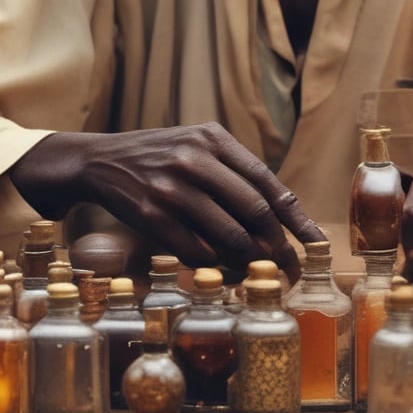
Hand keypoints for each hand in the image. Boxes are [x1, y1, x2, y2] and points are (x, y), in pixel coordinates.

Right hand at [10, 122, 324, 282]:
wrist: (99, 161)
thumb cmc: (159, 156)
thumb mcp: (197, 144)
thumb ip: (234, 170)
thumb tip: (282, 213)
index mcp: (212, 138)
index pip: (266, 181)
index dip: (294, 216)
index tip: (313, 240)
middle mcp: (194, 160)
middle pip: (253, 211)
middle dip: (278, 245)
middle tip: (290, 267)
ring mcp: (171, 189)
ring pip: (227, 235)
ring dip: (250, 261)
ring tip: (262, 274)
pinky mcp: (150, 216)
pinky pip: (195, 251)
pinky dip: (216, 266)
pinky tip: (226, 272)